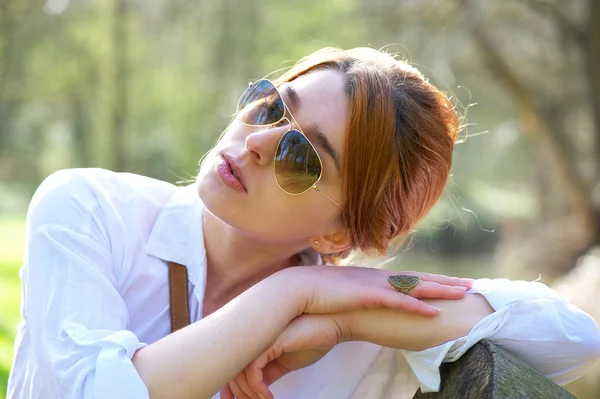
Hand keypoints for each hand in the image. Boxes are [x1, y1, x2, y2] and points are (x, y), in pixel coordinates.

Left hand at [220, 314, 342, 398]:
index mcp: (255, 341)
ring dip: (249, 393)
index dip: (227, 386)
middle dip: (236, 393)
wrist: (332, 324)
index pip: (231, 364)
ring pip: (240, 371)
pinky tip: (268, 396)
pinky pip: (254, 368)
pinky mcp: (271, 342)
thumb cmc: (311, 340)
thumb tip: (256, 390)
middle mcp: (253, 337)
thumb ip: (268, 372)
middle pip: (232, 369)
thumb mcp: (284, 362)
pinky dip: (257, 387)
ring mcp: (261, 338)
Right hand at [282, 265, 471, 316]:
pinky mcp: (367, 296)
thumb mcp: (343, 293)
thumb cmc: (316, 293)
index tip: (450, 281)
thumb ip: (356, 296)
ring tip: (463, 293)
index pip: (410, 277)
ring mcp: (374, 285)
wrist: (297, 288)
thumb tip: (362, 302)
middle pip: (420, 278)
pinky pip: (398, 301)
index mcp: (374, 277)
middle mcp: (379, 277)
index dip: (432, 279)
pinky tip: (434, 311)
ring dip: (441, 289)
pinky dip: (417, 306)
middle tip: (471, 284)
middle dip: (446, 281)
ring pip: (416, 286)